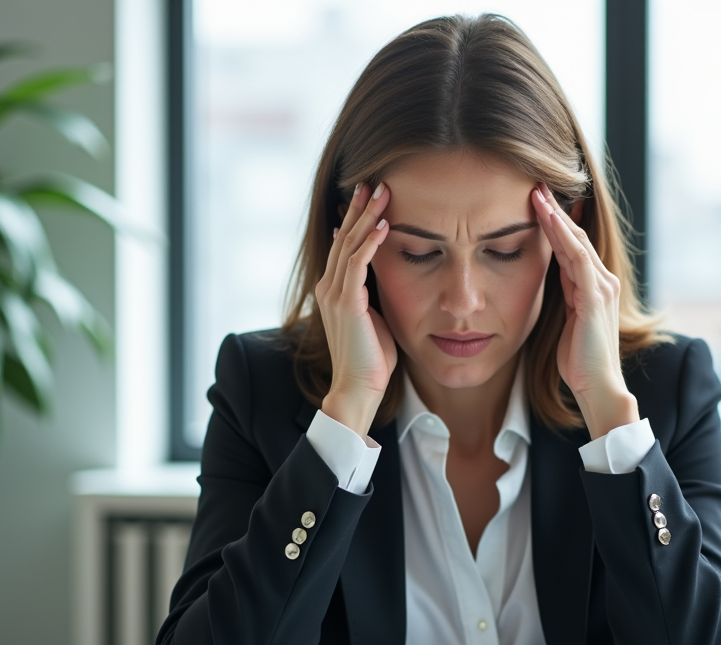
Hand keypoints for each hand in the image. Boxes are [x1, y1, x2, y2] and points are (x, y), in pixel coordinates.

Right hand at [316, 182, 396, 435]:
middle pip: (345, 237)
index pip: (345, 246)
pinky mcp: (346, 302)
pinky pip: (357, 263)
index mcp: (335, 291)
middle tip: (374, 180)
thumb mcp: (376, 319)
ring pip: (350, 244)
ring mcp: (335, 294)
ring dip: (367, 215)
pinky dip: (370, 242)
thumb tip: (391, 279)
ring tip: (382, 191)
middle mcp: (330, 287)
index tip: (371, 198)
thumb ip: (376, 297)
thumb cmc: (372, 360)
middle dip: (360, 208)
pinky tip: (385, 224)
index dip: (357, 220)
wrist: (358, 388)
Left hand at [531, 184, 638, 438]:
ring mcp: (602, 287)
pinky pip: (577, 258)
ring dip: (556, 215)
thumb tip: (547, 277)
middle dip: (555, 210)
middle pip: (575, 236)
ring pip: (576, 241)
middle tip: (534, 183)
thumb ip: (562, 296)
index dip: (554, 222)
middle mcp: (603, 281)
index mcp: (594, 286)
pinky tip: (548, 219)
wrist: (597, 387)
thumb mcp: (565, 321)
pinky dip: (562, 236)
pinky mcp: (595, 298)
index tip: (535, 200)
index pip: (571, 246)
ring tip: (537, 192)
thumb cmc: (578, 361)